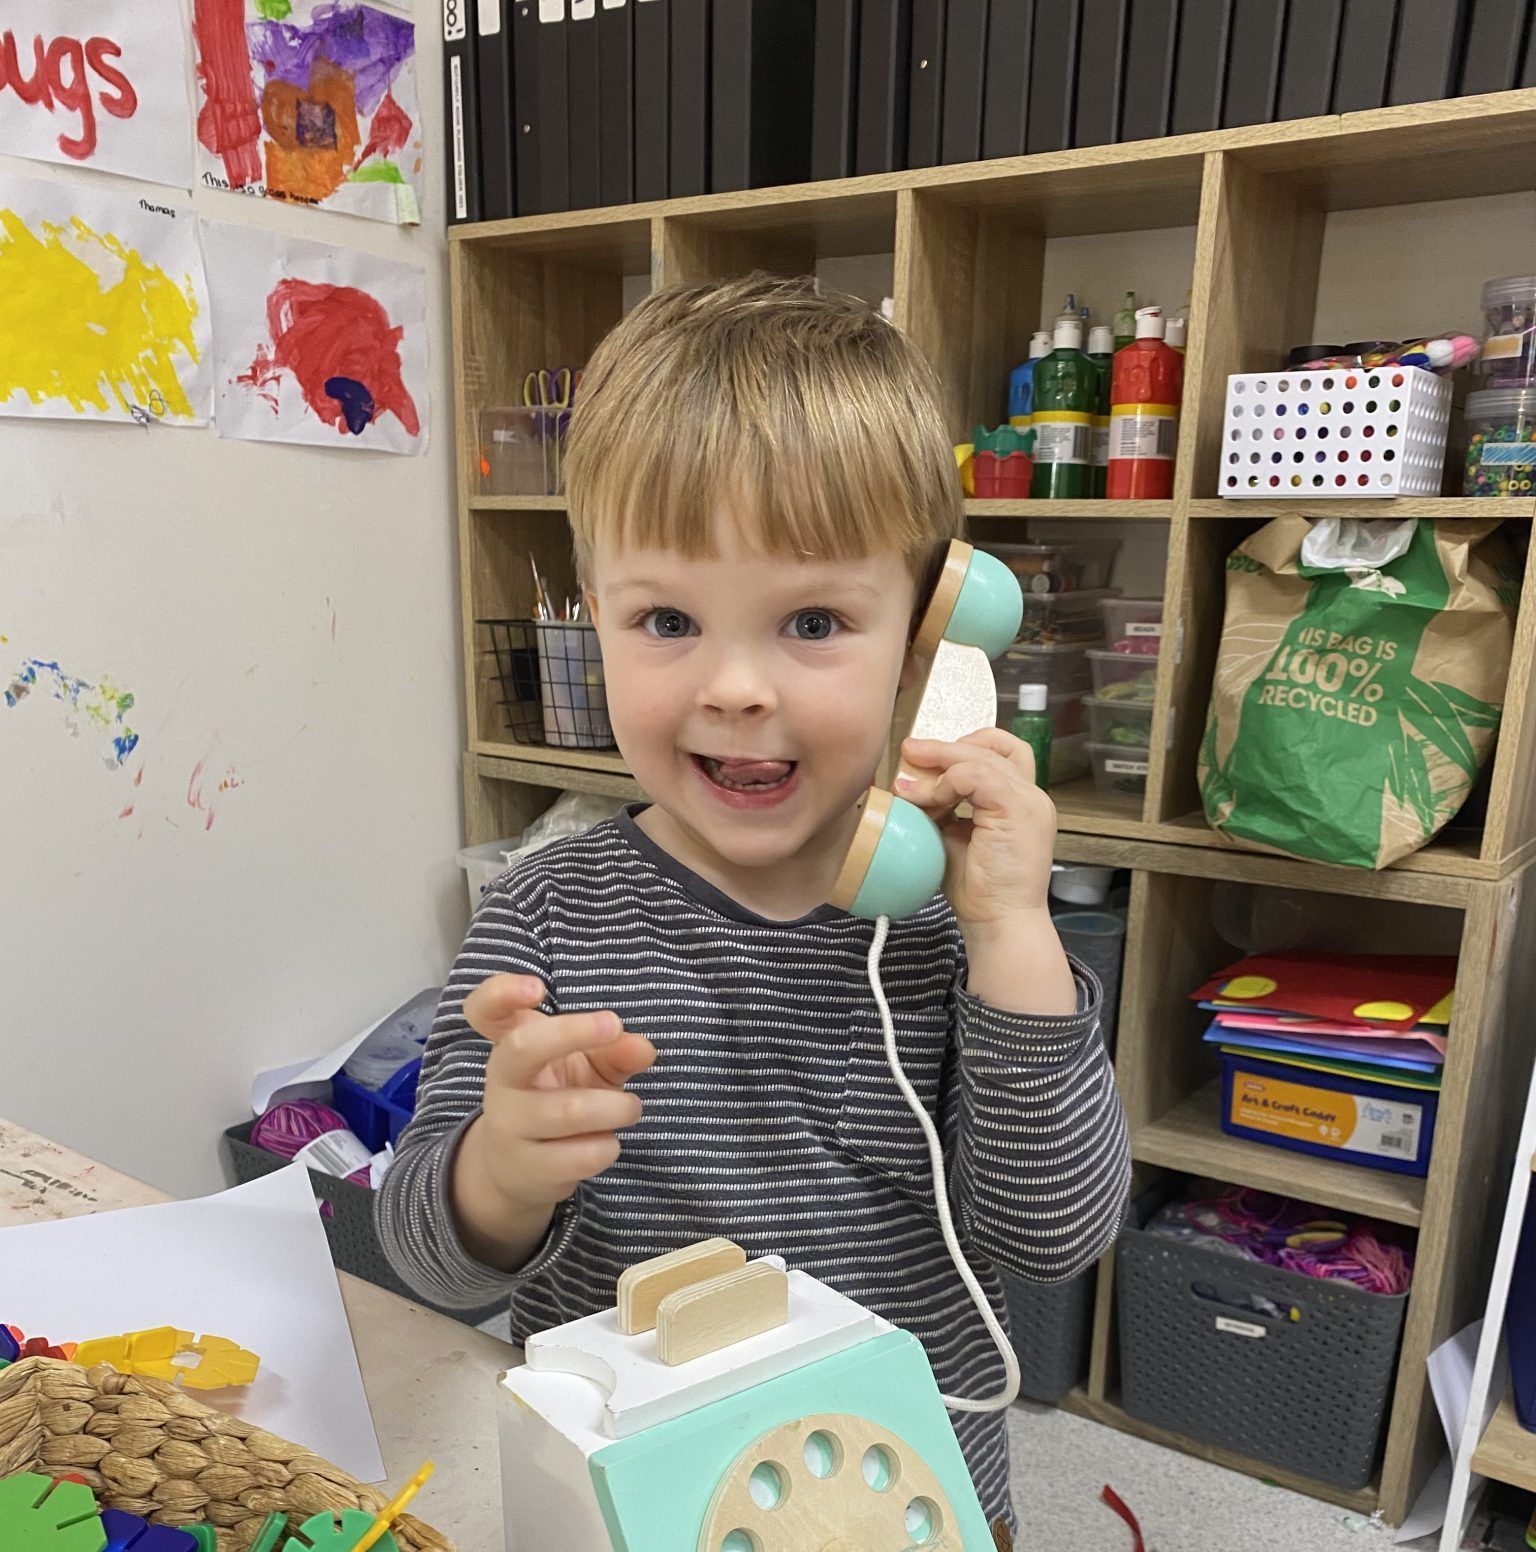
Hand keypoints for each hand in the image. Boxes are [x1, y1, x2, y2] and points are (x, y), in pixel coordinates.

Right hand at [464, 973, 655, 1212]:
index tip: (538, 988)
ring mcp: (510, 1125)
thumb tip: (644, 1049)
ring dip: (615, 1106)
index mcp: (510, 1043)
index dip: (503, 992)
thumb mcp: (585, 1065)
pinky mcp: (528, 1168)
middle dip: (572, 1033)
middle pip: (522, 1048)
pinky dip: (606, 1146)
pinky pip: (579, 1155)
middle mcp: (503, 1080)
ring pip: (567, 1110)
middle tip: (614, 1025)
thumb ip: (614, 1050)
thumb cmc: (557, 1097)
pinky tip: (607, 1142)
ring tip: (631, 1107)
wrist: (517, 1169)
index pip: (484, 1009)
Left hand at [893, 727, 1055, 932]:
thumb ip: (943, 807)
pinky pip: (976, 776)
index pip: (1001, 751)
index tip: (926, 755)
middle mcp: (1031, 796)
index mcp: (1021, 801)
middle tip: (909, 751)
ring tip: (908, 784)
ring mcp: (1028, 801)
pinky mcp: (1017, 809)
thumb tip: (912, 786)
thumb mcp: (955, 836)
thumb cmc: (980, 889)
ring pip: (980, 757)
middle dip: (943, 748)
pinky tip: (926, 800)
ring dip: (939, 765)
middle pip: (991, 747)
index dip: (963, 746)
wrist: (999, 921)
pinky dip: (946, 783)